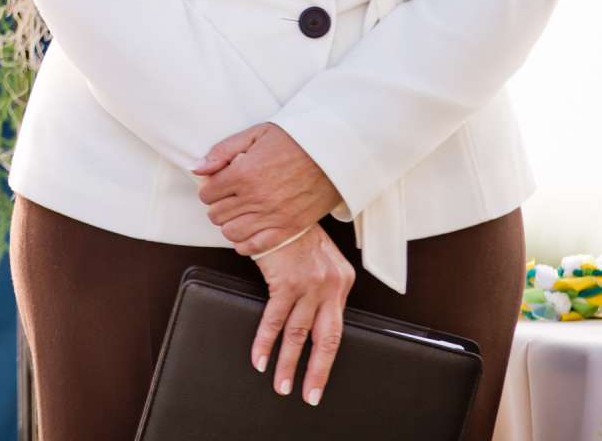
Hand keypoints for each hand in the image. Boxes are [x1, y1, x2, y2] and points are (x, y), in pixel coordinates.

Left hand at [195, 123, 342, 255]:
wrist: (333, 152)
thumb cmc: (294, 139)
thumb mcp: (255, 134)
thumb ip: (222, 151)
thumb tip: (197, 168)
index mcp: (244, 173)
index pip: (207, 194)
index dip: (209, 189)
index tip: (218, 185)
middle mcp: (256, 198)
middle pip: (217, 215)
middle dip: (217, 206)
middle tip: (227, 198)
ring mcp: (273, 216)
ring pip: (232, 233)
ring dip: (229, 224)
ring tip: (237, 214)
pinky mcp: (290, 228)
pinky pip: (256, 247)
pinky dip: (246, 244)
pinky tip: (247, 233)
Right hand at [249, 225, 353, 406]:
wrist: (279, 205)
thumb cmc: (295, 230)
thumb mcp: (319, 256)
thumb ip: (321, 284)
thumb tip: (313, 312)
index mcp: (342, 282)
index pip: (336, 328)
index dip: (326, 357)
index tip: (317, 377)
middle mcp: (331, 286)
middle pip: (326, 340)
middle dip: (317, 373)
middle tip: (309, 396)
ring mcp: (310, 285)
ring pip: (299, 335)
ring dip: (287, 364)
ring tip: (281, 385)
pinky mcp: (286, 282)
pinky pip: (274, 321)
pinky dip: (265, 343)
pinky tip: (259, 359)